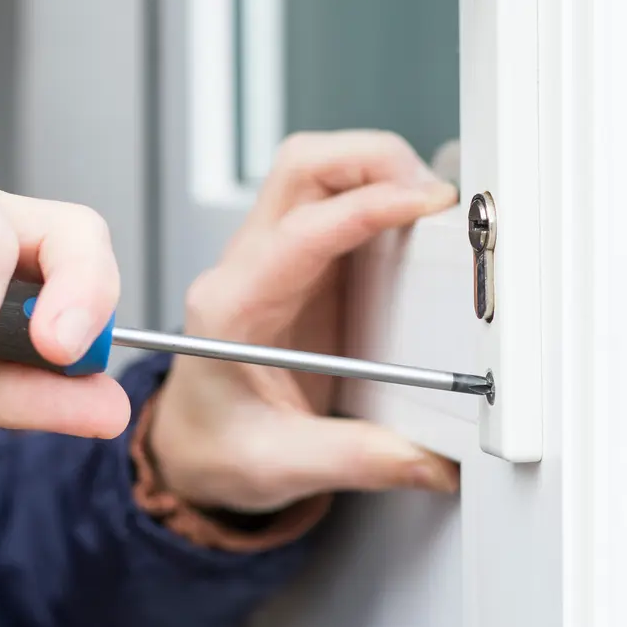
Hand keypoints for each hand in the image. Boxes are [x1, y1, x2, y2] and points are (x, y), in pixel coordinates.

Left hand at [150, 130, 460, 511]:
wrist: (194, 448)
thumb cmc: (215, 447)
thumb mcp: (279, 465)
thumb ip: (358, 459)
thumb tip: (432, 458)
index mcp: (232, 308)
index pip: (301, 230)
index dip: (367, 207)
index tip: (424, 205)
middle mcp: (249, 269)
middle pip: (303, 168)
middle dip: (374, 161)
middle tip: (433, 197)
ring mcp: (276, 261)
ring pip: (321, 172)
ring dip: (378, 171)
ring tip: (430, 208)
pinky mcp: (304, 267)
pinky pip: (339, 203)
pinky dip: (381, 197)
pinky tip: (413, 227)